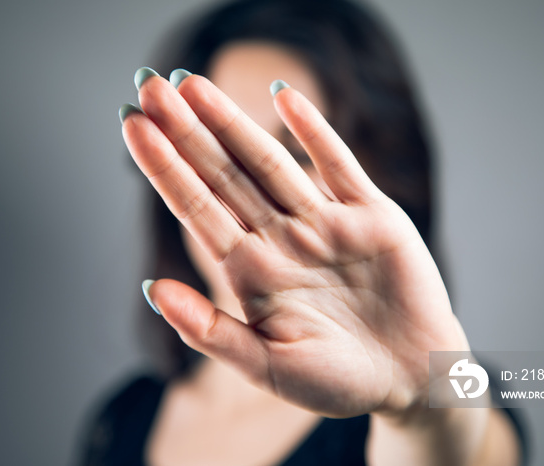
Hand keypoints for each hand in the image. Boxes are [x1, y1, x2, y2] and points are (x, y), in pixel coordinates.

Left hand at [121, 71, 468, 417]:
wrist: (411, 378)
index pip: (197, 209)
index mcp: (251, 273)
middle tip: (148, 86)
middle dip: (186, 132)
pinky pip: (337, 164)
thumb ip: (211, 331)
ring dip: (233, 121)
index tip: (132, 126)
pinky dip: (313, 130)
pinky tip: (282, 96)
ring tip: (193, 85)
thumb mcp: (268, 367)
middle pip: (223, 175)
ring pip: (269, 161)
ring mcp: (323, 222)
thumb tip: (152, 288)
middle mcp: (280, 239)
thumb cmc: (337, 382)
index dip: (164, 168)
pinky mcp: (369, 214)